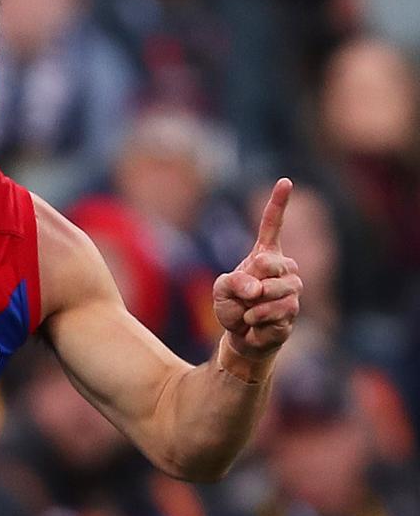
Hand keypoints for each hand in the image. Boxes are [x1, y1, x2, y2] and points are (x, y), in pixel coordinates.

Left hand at [213, 178, 300, 358]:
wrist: (242, 335)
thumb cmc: (232, 306)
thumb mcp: (222, 290)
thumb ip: (234, 281)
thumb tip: (258, 288)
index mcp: (265, 255)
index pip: (272, 225)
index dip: (278, 203)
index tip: (285, 180)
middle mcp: (284, 268)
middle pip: (271, 265)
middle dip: (251, 282)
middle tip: (244, 296)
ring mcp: (292, 289)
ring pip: (277, 291)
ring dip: (253, 305)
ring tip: (248, 311)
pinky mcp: (294, 312)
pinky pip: (277, 312)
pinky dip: (257, 318)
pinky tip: (255, 323)